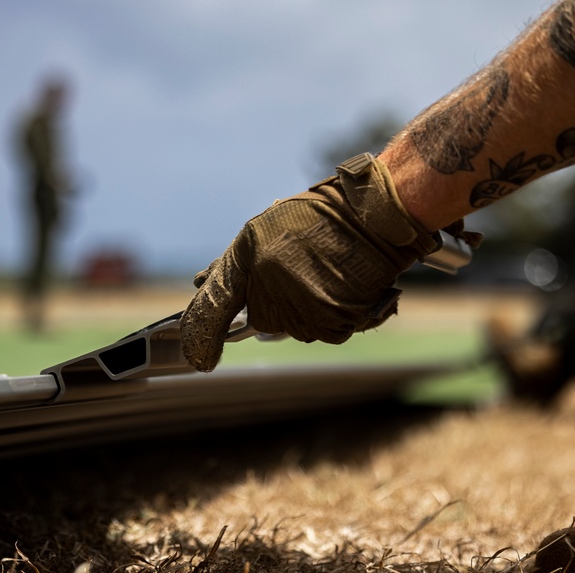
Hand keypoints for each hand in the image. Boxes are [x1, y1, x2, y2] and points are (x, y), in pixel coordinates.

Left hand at [180, 152, 480, 371]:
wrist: (376, 217)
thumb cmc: (322, 217)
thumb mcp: (265, 229)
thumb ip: (232, 263)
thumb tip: (200, 283)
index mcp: (248, 256)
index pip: (213, 306)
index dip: (201, 332)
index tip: (198, 357)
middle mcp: (269, 287)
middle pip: (262, 319)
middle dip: (275, 302)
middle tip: (303, 271)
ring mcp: (300, 308)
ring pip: (294, 326)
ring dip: (307, 308)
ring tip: (328, 272)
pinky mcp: (330, 324)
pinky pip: (322, 330)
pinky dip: (334, 316)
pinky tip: (344, 287)